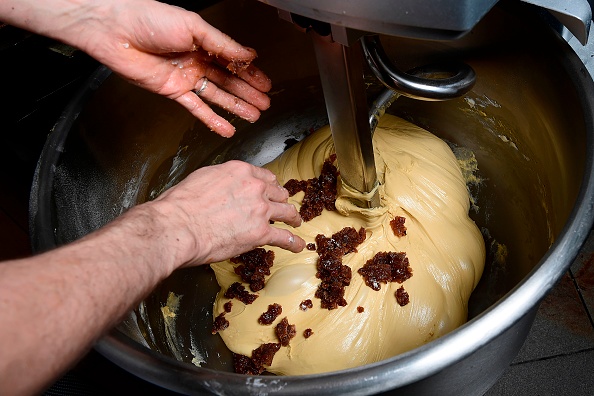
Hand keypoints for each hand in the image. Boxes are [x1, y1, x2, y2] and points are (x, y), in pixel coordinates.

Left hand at [75, 0, 271, 136]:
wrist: (115, 32)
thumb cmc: (148, 18)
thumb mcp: (193, 26)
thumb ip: (223, 44)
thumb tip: (248, 55)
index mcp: (203, 42)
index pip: (233, 61)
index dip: (251, 73)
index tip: (266, 83)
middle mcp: (196, 60)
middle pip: (229, 80)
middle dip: (248, 92)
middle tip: (265, 103)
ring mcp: (185, 77)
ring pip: (217, 96)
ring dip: (236, 106)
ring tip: (254, 116)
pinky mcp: (173, 92)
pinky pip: (196, 109)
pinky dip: (212, 120)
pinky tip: (226, 128)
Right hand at [151, 160, 305, 265]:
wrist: (177, 226)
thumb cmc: (180, 205)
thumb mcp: (201, 178)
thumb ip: (219, 180)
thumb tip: (221, 187)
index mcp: (240, 171)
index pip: (263, 176)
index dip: (269, 186)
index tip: (270, 191)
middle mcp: (254, 187)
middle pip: (277, 192)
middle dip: (280, 200)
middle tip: (281, 207)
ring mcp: (260, 210)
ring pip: (286, 211)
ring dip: (292, 218)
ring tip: (295, 222)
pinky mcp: (260, 233)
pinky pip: (284, 237)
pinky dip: (293, 242)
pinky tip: (298, 246)